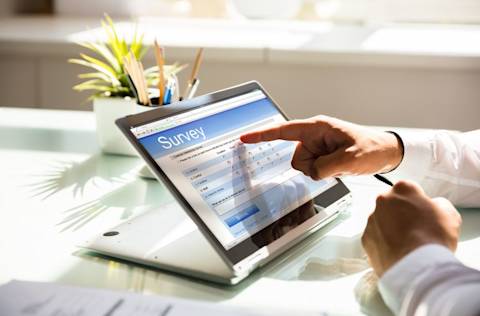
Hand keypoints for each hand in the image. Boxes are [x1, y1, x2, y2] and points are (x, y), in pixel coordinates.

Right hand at [240, 115, 402, 179]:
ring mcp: (318, 146)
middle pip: (296, 157)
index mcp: (317, 128)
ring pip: (304, 166)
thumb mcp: (349, 159)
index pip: (283, 131)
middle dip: (312, 166)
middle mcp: (314, 136)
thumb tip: (310, 172)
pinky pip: (312, 169)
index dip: (262, 135)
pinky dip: (323, 172)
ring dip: (319, 170)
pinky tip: (338, 167)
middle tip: (334, 164)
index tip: (244, 138)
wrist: (386, 153)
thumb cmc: (371, 148)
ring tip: (339, 165)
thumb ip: (324, 167)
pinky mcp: (322, 156)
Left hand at [361, 180, 461, 276]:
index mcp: (402, 189)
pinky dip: (384, 244)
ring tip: (407, 244)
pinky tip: (397, 252)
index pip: (410, 190)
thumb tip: (433, 207)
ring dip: (391, 229)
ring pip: (382, 221)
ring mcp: (371, 220)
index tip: (424, 214)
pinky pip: (375, 238)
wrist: (416, 266)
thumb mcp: (449, 214)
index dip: (419, 203)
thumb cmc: (433, 238)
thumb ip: (439, 205)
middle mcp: (382, 200)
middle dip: (402, 214)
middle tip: (416, 229)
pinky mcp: (365, 239)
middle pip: (392, 204)